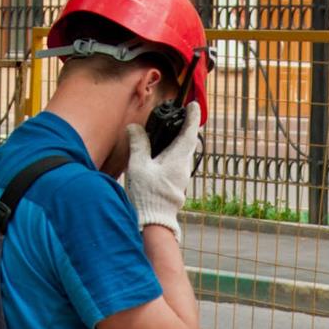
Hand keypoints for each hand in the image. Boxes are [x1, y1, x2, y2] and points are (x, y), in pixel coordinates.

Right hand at [123, 102, 200, 236]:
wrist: (154, 222)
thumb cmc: (148, 194)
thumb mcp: (139, 166)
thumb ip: (138, 145)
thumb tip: (135, 128)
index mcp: (178, 160)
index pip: (188, 133)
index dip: (191, 118)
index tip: (193, 106)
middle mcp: (183, 167)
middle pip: (187, 142)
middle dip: (184, 127)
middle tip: (180, 114)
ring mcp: (180, 177)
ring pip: (181, 153)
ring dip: (177, 140)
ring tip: (169, 130)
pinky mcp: (175, 184)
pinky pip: (176, 163)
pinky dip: (171, 152)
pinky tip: (161, 152)